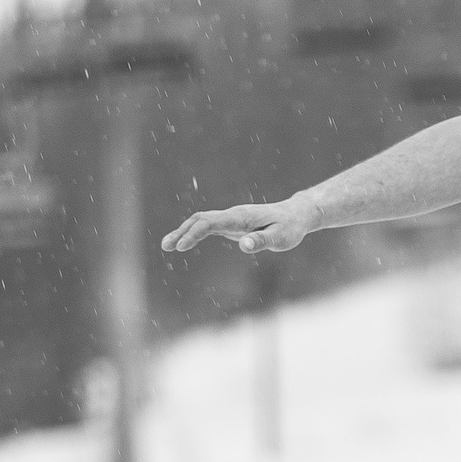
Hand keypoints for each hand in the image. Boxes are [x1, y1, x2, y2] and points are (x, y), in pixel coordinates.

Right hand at [161, 197, 317, 254]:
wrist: (295, 215)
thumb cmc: (289, 228)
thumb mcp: (280, 238)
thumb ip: (262, 241)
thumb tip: (243, 245)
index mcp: (240, 218)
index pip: (211, 223)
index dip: (194, 234)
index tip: (181, 246)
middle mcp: (232, 215)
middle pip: (200, 219)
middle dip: (181, 232)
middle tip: (166, 246)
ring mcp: (230, 218)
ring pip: (200, 221)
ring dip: (183, 231)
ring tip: (167, 245)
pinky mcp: (231, 224)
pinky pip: (207, 226)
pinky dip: (192, 232)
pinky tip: (183, 242)